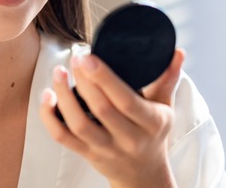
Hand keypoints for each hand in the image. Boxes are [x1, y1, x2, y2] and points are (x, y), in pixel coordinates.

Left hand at [39, 48, 185, 187]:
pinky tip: (47, 96)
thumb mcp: (165, 107)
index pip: (126, 100)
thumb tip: (178, 51)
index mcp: (151, 123)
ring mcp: (106, 148)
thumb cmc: (153, 133)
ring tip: (59, 72)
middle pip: (101, 109)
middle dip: (84, 80)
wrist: (144, 174)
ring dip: (64, 96)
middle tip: (76, 58)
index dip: (105, 78)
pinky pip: (63, 137)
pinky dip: (50, 117)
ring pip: (79, 124)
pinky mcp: (87, 154)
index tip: (89, 56)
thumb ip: (168, 78)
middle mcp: (128, 138)